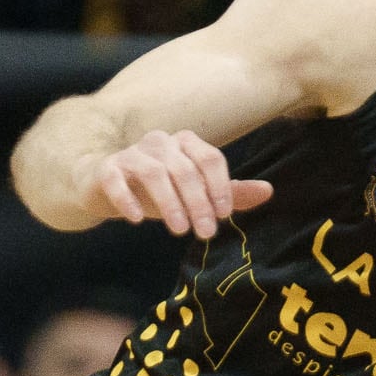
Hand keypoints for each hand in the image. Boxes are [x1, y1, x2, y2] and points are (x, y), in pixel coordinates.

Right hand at [90, 128, 271, 238]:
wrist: (106, 189)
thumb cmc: (157, 191)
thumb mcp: (196, 194)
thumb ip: (230, 193)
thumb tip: (269, 191)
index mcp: (185, 143)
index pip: (210, 158)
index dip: (220, 186)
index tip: (224, 215)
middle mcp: (160, 143)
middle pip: (185, 169)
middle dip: (198, 202)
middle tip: (206, 233)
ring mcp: (131, 154)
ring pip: (154, 173)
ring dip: (170, 203)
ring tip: (180, 230)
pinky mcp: (106, 169)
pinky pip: (116, 180)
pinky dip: (127, 198)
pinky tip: (137, 219)